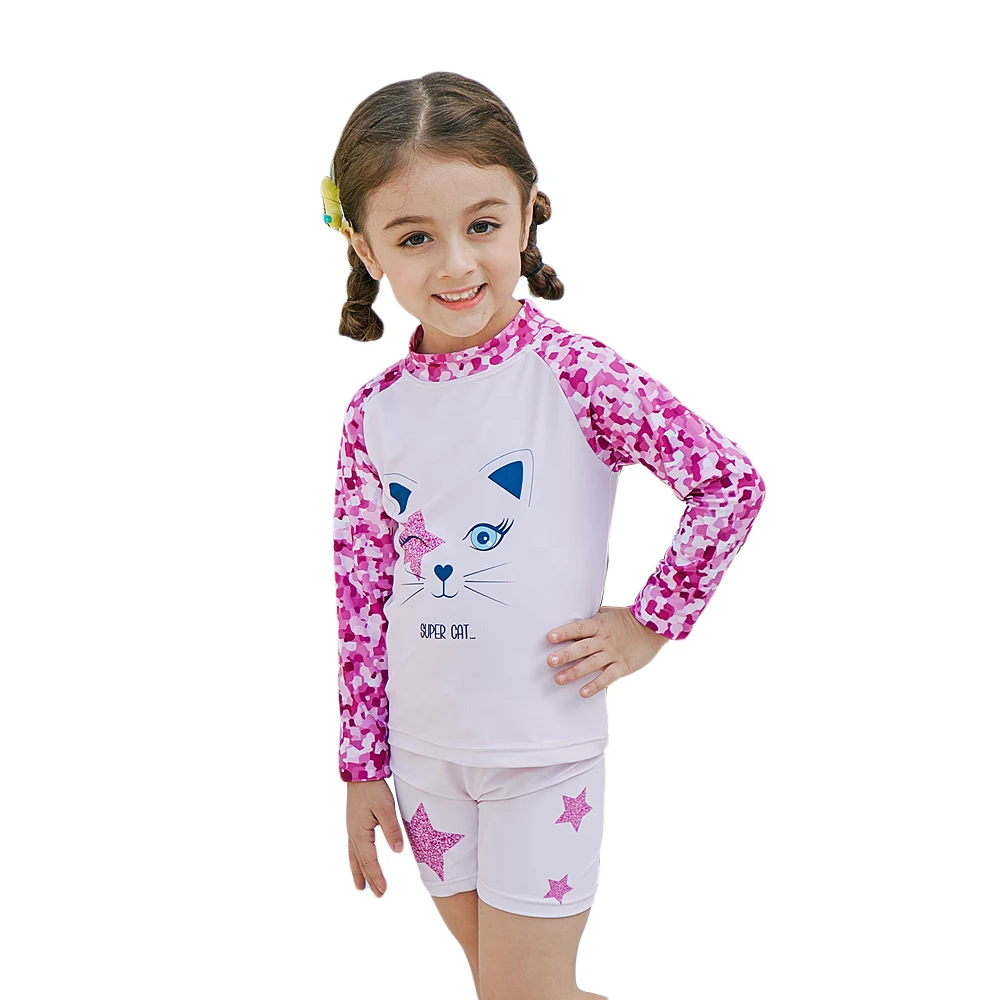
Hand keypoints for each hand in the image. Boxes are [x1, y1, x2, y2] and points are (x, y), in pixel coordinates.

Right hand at [346, 778, 405, 897]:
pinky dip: (355, 860)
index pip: (369, 860)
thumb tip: (398, 851)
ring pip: (354, 857)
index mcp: (360, 833)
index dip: (377, 876)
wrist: (360, 773)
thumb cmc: (374, 790)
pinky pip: (353, 848)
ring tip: (361, 887)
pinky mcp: (353, 824)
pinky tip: (358, 862)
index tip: (383, 890)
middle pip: (361, 862)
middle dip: (369, 879)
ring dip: (359, 872)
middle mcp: (353, 834)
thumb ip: (392, 829)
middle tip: (378, 895)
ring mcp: (351, 829)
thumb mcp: (386, 808)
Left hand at [546, 605, 669, 696]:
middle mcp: (604, 639)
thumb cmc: (626, 619)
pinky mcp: (623, 666)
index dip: (565, 632)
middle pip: (583, 647)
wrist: (652, 627)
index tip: (550, 637)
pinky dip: (595, 685)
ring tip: (559, 679)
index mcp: (599, 624)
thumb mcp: (607, 613)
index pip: (579, 628)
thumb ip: (590, 620)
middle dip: (566, 655)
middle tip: (550, 661)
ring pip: (592, 664)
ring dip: (575, 672)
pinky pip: (608, 677)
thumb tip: (570, 622)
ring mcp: (614, 653)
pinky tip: (583, 692)